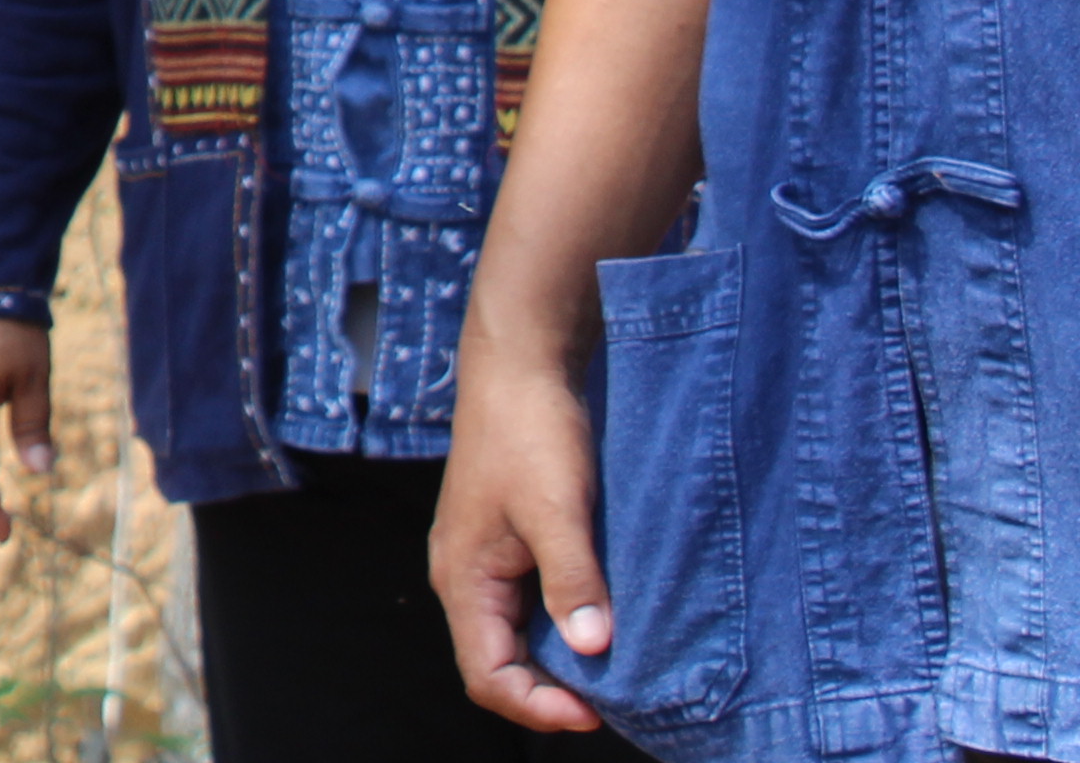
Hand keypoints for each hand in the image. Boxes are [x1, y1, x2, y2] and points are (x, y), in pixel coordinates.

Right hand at [433, 354, 620, 731]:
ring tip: (616, 669)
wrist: (520, 367)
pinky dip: (561, 628)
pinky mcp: (504, 543)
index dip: (538, 708)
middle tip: (617, 701)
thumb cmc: (530, 431)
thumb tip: (594, 649)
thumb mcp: (558, 509)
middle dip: (551, 693)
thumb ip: (573, 581)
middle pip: (497, 664)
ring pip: (514, 638)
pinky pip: (527, 607)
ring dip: (559, 662)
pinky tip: (602, 621)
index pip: (487, 676)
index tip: (598, 712)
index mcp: (462, 577)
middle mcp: (463, 577)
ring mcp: (482, 560)